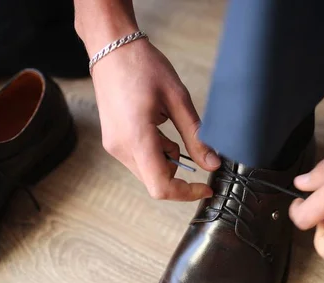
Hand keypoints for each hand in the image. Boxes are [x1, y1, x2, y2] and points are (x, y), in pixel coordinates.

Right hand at [91, 39, 220, 200]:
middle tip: (190, 145)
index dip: (186, 193)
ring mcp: (113, 145)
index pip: (160, 186)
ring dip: (166, 159)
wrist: (111, 48)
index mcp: (136, 138)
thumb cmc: (142, 66)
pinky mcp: (112, 141)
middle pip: (155, 181)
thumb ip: (195, 136)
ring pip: (147, 171)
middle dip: (178, 172)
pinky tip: (157, 126)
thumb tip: (212, 163)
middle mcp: (120, 147)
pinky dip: (154, 152)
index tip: (205, 188)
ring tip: (169, 126)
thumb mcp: (177, 99)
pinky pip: (138, 158)